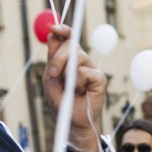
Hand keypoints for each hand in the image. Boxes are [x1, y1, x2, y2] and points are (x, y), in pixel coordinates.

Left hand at [43, 24, 106, 150]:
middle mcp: (83, 62)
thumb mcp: (51, 77)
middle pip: (72, 45)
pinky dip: (77, 82)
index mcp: (70, 59)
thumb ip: (52, 57)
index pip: (69, 38)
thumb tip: (52, 33)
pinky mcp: (101, 79)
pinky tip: (79, 93)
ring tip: (68, 88)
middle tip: (53, 74)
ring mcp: (92, 70)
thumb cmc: (62, 102)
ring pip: (78, 57)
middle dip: (59, 57)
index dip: (63, 30)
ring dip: (66, 72)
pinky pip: (85, 72)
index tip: (54, 28)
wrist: (72, 123)